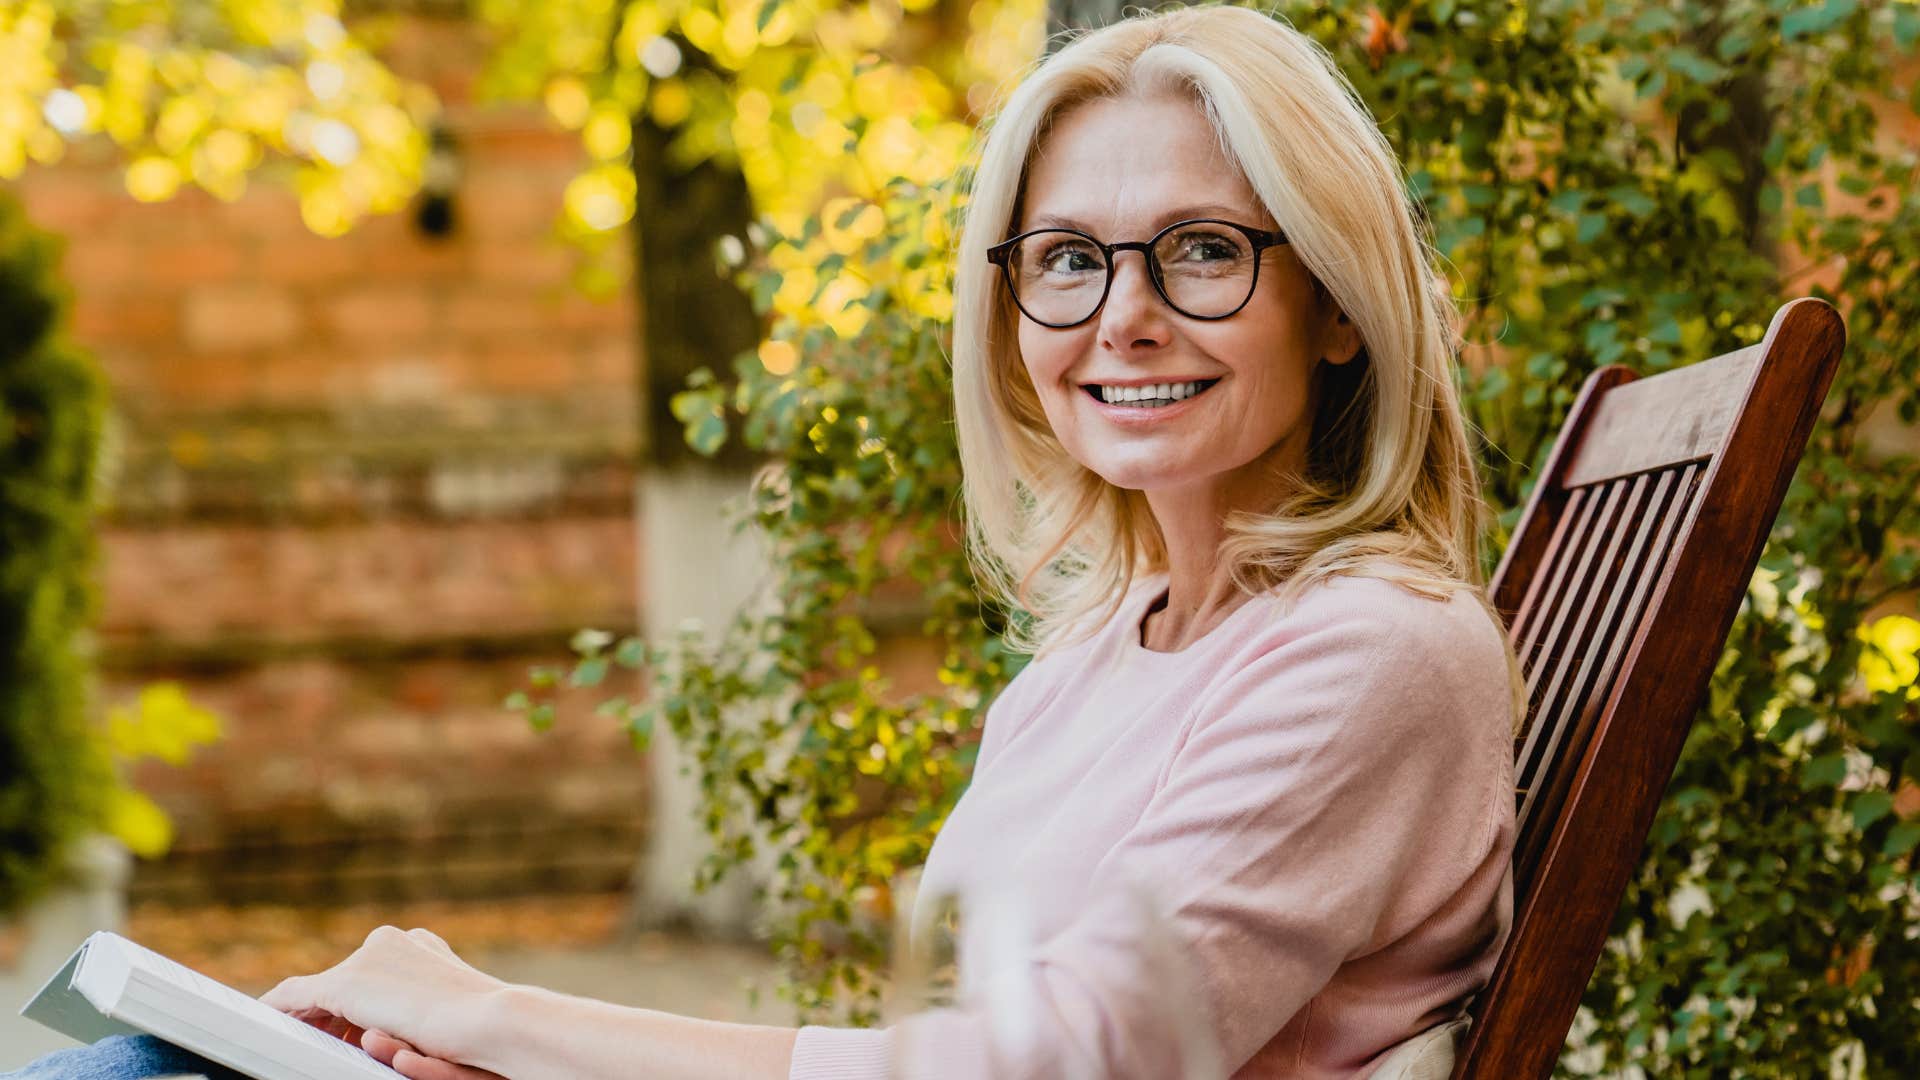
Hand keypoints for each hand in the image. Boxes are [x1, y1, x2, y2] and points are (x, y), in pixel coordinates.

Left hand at [261, 925, 509, 1073]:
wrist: (493, 1021)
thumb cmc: (483, 1031)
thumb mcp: (447, 1012)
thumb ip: (415, 1010)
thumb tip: (379, 1033)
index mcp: (420, 947)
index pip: (372, 973)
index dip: (355, 1004)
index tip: (344, 1027)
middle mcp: (391, 942)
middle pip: (343, 980)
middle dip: (328, 1013)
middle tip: (316, 1038)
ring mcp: (368, 959)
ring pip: (319, 991)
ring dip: (305, 1016)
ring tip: (290, 1035)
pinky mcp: (347, 983)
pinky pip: (296, 998)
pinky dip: (277, 1011)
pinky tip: (264, 1023)